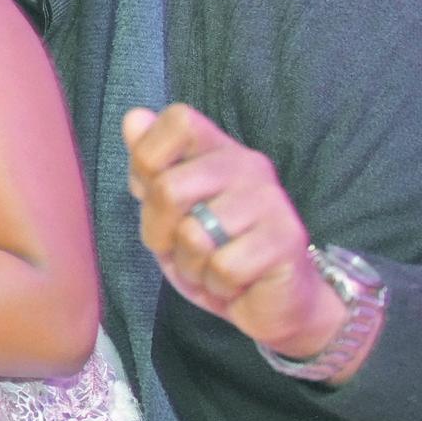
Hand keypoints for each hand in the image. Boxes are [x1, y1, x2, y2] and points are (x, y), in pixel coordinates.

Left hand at [123, 104, 347, 358]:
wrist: (273, 303)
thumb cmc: (212, 251)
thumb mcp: (167, 210)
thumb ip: (149, 165)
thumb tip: (134, 117)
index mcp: (217, 149)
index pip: (179, 121)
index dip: (148, 158)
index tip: (151, 192)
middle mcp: (248, 165)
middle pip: (169, 188)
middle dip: (159, 232)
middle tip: (179, 248)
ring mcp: (271, 200)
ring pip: (194, 236)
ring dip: (191, 266)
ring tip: (211, 266)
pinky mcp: (287, 239)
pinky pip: (223, 267)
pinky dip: (218, 285)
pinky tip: (235, 283)